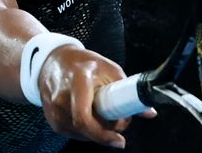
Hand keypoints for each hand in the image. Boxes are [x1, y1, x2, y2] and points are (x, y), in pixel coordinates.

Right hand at [38, 45, 156, 148]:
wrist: (53, 61)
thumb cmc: (83, 63)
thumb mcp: (109, 70)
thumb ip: (128, 91)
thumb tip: (149, 113)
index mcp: (77, 82)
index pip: (84, 118)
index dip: (103, 134)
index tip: (120, 140)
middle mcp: (60, 98)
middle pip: (86, 129)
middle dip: (108, 130)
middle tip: (119, 119)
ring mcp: (53, 111)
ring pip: (82, 134)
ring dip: (98, 130)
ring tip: (102, 111)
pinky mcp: (52, 120)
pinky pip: (74, 133)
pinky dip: (87, 129)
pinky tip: (90, 113)